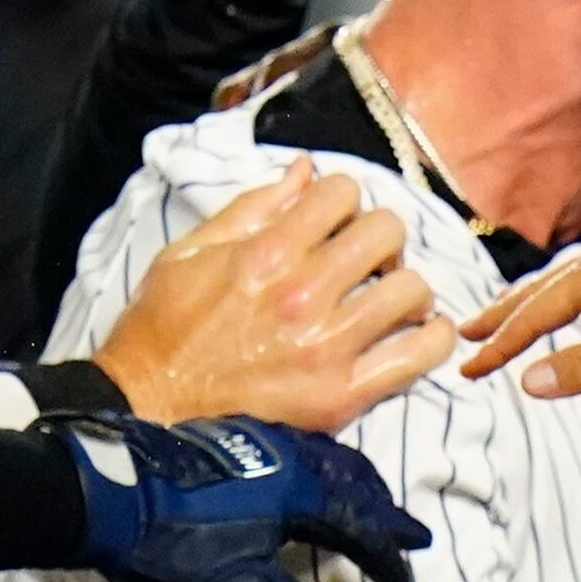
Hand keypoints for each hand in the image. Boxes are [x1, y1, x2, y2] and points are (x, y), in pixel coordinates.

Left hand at [71, 414, 431, 581]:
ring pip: (327, 456)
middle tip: (412, 535)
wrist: (101, 494)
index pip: (364, 528)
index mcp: (302, 494)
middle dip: (386, 512)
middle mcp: (291, 455)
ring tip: (372, 502)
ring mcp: (257, 438)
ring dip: (357, 483)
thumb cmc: (174, 553)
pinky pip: (297, 445)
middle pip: (356, 482)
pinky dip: (322, 464)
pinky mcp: (229, 434)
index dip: (387, 559)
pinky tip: (309, 473)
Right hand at [95, 162, 447, 431]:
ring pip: (412, 288)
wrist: (149, 410)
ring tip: (388, 302)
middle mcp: (301, 293)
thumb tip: (305, 170)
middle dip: (381, 239)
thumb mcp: (189, 253)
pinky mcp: (342, 394)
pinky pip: (419, 355)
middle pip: (387, 231)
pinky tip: (418, 335)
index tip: (335, 224)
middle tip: (368, 262)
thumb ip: (251, 208)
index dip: (344, 201)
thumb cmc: (163, 330)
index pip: (343, 191)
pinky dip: (431, 339)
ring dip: (405, 288)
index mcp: (265, 252)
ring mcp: (326, 346)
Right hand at [461, 221, 580, 394]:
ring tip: (513, 317)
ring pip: (573, 278)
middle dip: (505, 314)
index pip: (536, 312)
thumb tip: (530, 380)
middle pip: (544, 286)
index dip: (501, 342)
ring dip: (538, 300)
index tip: (468, 366)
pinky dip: (574, 292)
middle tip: (466, 334)